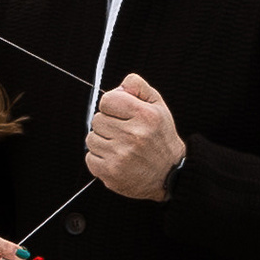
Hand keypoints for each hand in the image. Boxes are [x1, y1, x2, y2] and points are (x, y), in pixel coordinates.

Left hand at [87, 73, 183, 199]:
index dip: (111, 105)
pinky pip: (90, 157)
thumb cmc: (160, 137)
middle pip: (97, 119)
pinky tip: (116, 160)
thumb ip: (138, 87)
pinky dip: (99, 159)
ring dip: (102, 142)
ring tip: (121, 147)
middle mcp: (134, 135)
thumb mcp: (158, 106)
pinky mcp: (111, 172)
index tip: (120, 114)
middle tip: (124, 133)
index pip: (107, 100)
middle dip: (107, 124)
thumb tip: (120, 86)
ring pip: (91, 139)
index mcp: (146, 116)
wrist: (169, 174)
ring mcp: (121, 155)